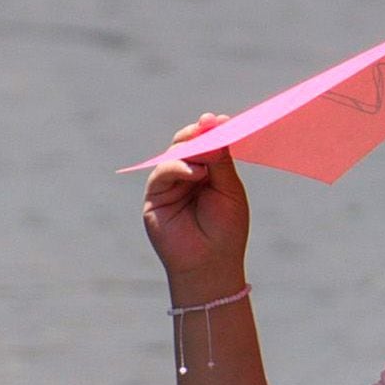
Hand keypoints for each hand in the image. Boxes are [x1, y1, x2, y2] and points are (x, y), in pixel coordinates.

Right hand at [142, 114, 250, 284]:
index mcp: (208, 171)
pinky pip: (162, 173)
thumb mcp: (229, 191)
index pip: (208, 144)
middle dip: (199, 134)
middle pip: (188, 144)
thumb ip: (221, 162)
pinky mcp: (155, 196)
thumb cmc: (226, 230)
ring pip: (174, 154)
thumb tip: (216, 131)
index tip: (224, 120)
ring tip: (209, 156)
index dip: (213, 131)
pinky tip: (195, 172)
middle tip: (211, 123)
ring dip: (191, 150)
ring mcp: (170, 184)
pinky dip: (178, 167)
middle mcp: (187, 175)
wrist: (211, 264)